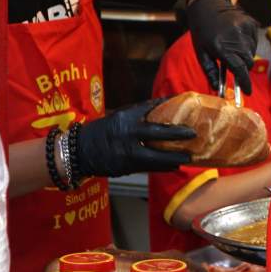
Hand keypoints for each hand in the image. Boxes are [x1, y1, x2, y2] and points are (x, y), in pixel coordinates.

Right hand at [74, 99, 195, 177]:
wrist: (78, 152)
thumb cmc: (101, 132)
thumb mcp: (117, 118)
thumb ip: (138, 116)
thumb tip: (163, 110)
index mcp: (124, 118)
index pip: (149, 109)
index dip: (167, 106)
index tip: (183, 103)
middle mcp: (126, 133)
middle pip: (156, 133)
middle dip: (176, 133)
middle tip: (193, 133)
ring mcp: (126, 152)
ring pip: (155, 156)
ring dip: (173, 157)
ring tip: (189, 157)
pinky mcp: (125, 167)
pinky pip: (148, 168)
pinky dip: (162, 167)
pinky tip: (174, 166)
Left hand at [185, 0, 257, 95]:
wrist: (209, 5)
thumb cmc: (202, 31)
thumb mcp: (202, 53)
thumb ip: (211, 72)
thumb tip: (218, 89)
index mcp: (221, 47)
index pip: (239, 69)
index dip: (244, 82)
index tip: (248, 92)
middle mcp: (235, 38)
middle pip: (248, 62)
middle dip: (243, 67)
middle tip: (235, 65)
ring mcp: (245, 29)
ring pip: (252, 52)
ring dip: (245, 54)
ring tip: (232, 46)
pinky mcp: (251, 24)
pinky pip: (254, 41)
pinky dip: (248, 44)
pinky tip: (237, 38)